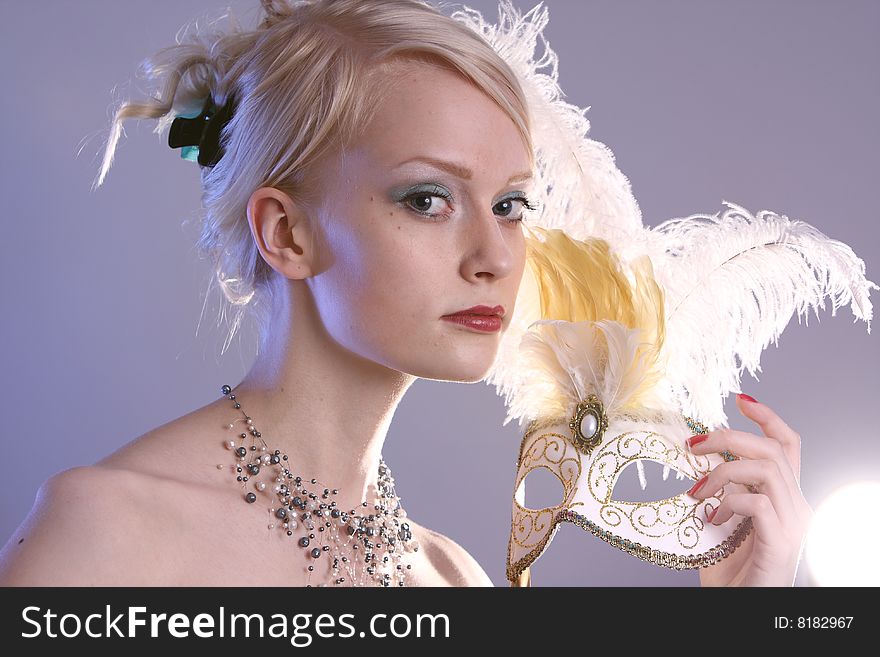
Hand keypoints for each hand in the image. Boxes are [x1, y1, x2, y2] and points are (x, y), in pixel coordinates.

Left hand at [689, 393, 813, 585]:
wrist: (736, 609)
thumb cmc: (728, 569)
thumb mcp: (721, 518)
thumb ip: (720, 489)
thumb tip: (694, 455)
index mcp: (784, 498)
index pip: (788, 446)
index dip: (768, 417)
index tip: (739, 400)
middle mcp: (796, 507)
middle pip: (774, 450)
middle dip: (729, 437)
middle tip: (693, 445)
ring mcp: (793, 525)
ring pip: (767, 471)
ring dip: (723, 472)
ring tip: (697, 490)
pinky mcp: (781, 544)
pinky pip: (759, 505)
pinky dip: (731, 502)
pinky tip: (712, 517)